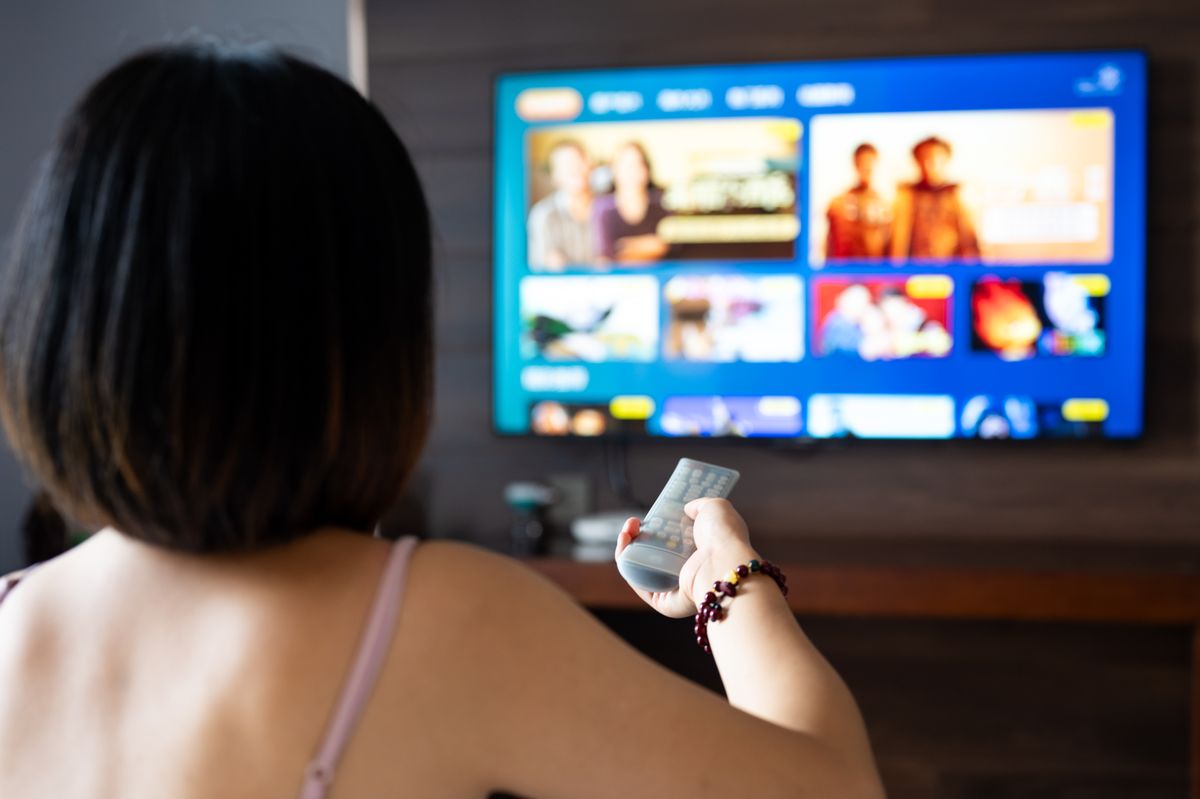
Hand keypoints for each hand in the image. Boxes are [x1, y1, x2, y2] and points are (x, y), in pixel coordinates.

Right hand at [614, 498, 758, 618]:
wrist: (723, 562)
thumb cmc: (723, 535)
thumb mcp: (715, 508)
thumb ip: (700, 505)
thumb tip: (687, 508)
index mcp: (702, 554)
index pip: (675, 543)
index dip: (658, 528)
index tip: (650, 516)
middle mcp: (690, 573)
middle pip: (655, 555)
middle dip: (639, 536)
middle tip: (633, 522)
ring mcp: (678, 590)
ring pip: (643, 570)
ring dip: (628, 549)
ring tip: (626, 530)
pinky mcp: (666, 604)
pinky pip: (641, 586)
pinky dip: (627, 566)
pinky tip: (624, 545)